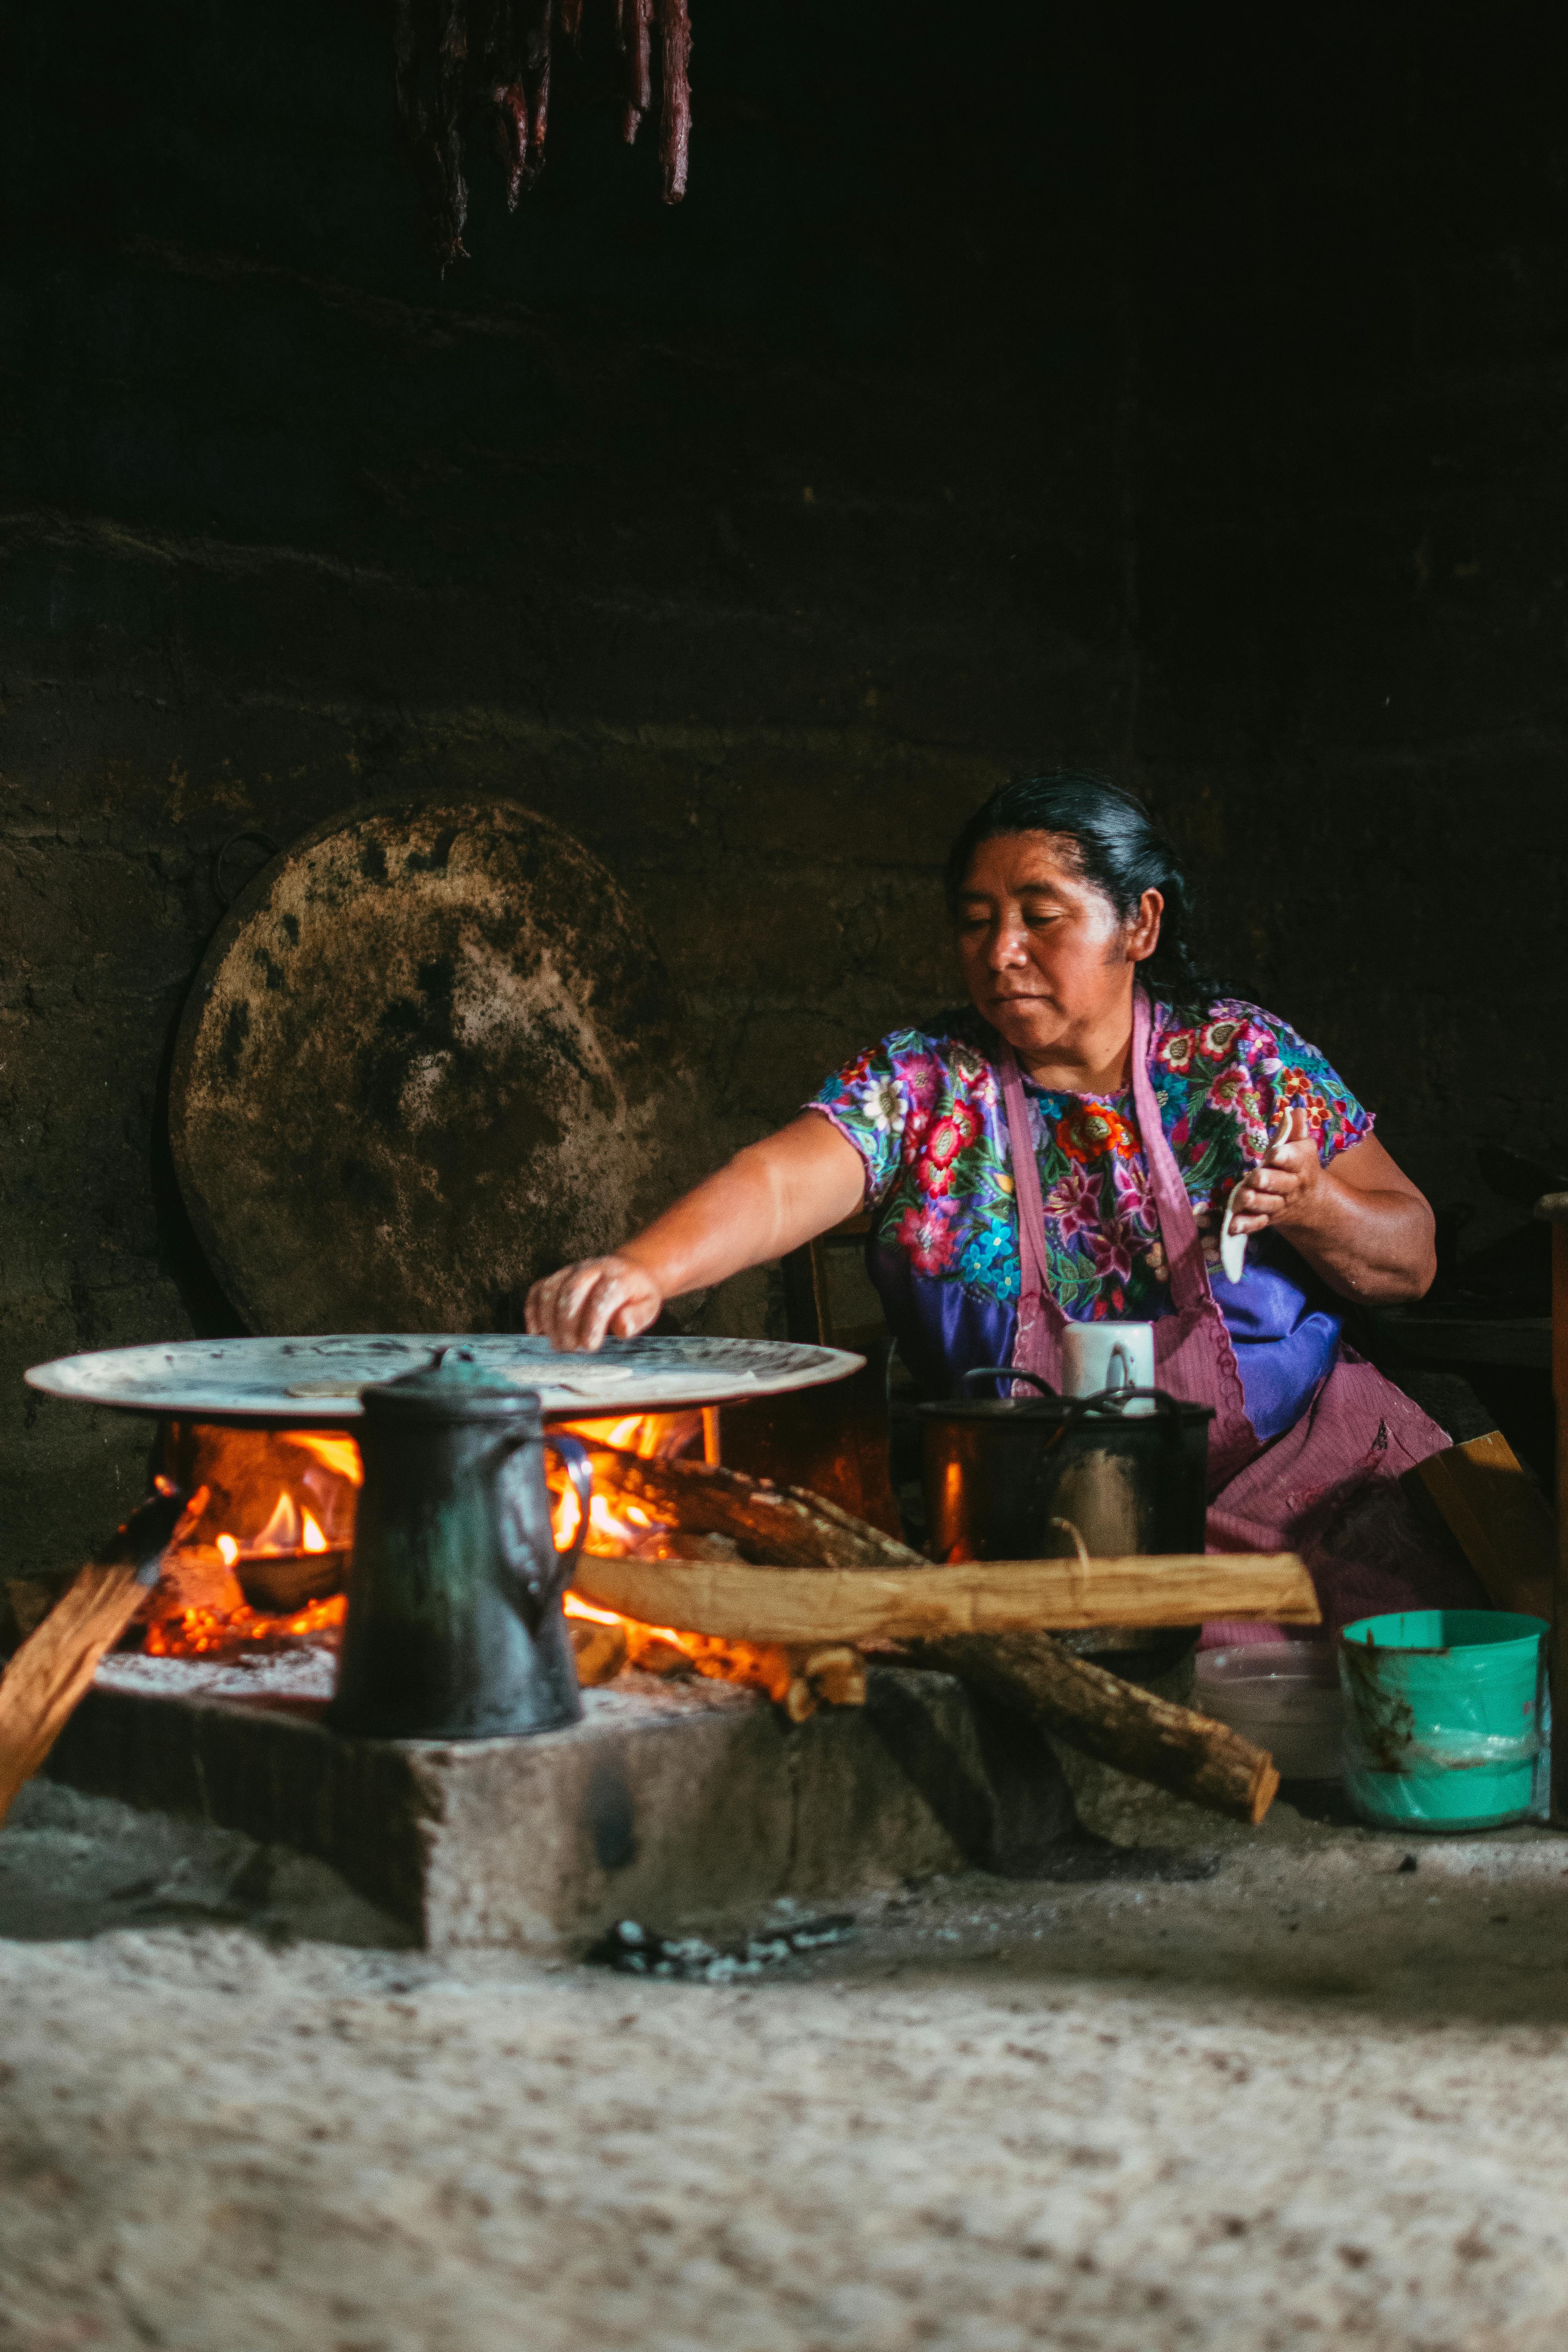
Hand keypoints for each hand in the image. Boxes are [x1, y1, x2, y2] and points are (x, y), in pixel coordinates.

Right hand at [524, 1255, 663, 1351]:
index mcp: (618, 1277)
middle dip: (567, 1322)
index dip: (593, 1323)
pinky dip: (533, 1309)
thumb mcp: (647, 1307)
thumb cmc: (636, 1296)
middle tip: (570, 1348)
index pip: (602, 1296)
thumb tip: (622, 1327)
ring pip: (552, 1289)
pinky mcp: (557, 1277)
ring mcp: (571, 1271)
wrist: (629, 1272)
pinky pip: (538, 1288)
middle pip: (572, 1290)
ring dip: (549, 1319)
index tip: (589, 1346)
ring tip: (557, 1344)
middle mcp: (592, 1269)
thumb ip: (636, 1317)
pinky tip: (537, 1330)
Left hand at [1224, 1106, 1322, 1236]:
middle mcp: (1290, 1187)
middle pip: (1280, 1185)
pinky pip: (1257, 1223)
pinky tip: (1232, 1225)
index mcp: (1300, 1165)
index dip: (1285, 1157)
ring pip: (1267, 1205)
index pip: (1295, 1159)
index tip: (1274, 1153)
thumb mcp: (1300, 1146)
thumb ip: (1295, 1130)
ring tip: (1242, 1197)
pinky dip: (1245, 1225)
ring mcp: (1278, 1204)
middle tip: (1255, 1177)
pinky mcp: (1267, 1218)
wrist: (1309, 1200)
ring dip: (1254, 1201)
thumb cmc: (1298, 1165)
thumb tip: (1295, 1110)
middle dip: (1267, 1181)